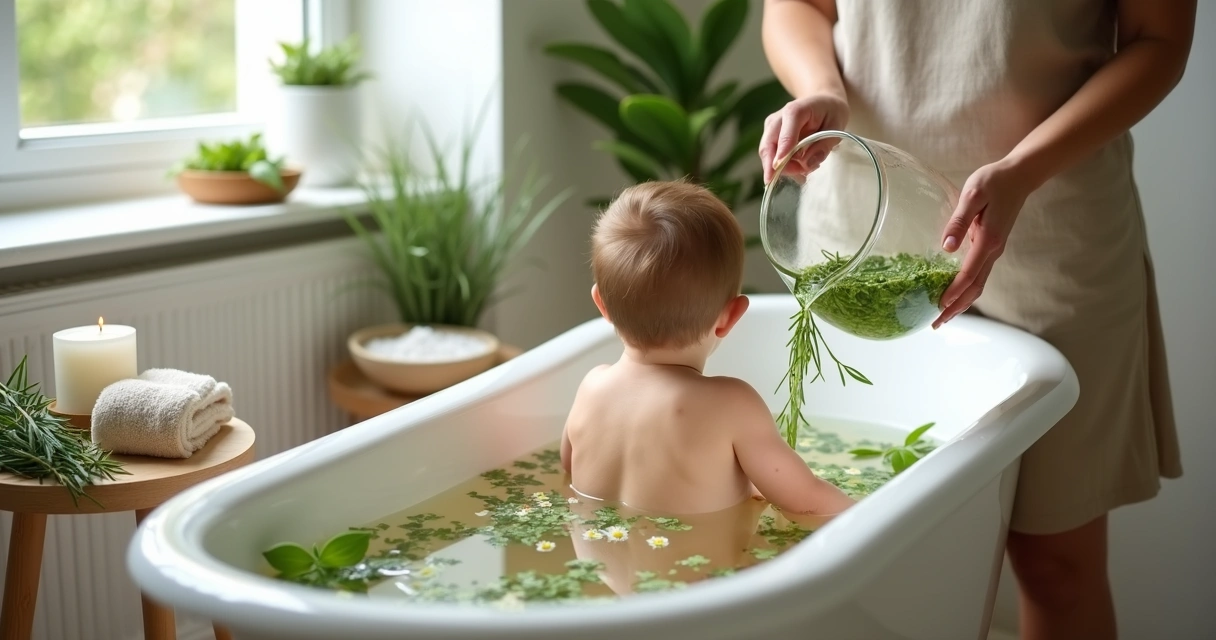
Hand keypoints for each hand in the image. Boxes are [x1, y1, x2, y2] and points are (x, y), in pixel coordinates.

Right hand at [758, 93, 848, 183]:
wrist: (822, 101)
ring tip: (805, 169)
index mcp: (795, 111)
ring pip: (767, 153)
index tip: (779, 167)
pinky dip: (783, 165)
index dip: (782, 152)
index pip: (785, 134)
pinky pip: (771, 155)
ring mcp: (771, 127)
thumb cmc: (830, 112)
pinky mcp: (770, 136)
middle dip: (779, 167)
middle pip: (768, 146)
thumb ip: (824, 145)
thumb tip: (807, 164)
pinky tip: (799, 166)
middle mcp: (778, 118)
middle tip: (801, 176)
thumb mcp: (837, 126)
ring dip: (783, 167)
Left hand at [933, 159, 1033, 327]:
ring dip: (961, 303)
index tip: (938, 306)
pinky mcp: (991, 247)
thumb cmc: (994, 181)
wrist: (1019, 176)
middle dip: (955, 307)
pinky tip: (953, 295)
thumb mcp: (973, 194)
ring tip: (942, 317)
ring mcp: (994, 251)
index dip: (953, 292)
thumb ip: (959, 220)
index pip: (969, 274)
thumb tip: (946, 246)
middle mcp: (993, 251)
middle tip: (935, 323)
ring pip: (978, 285)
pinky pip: (978, 276)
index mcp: (989, 240)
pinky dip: (966, 290)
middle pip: (975, 288)